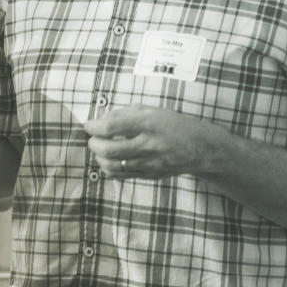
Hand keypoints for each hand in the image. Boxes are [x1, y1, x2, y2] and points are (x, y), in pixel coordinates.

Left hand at [84, 105, 218, 178]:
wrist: (199, 147)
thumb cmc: (172, 125)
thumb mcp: (151, 110)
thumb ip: (125, 113)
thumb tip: (100, 120)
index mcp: (148, 123)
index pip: (112, 127)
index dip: (94, 127)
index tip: (88, 125)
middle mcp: (148, 144)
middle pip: (108, 149)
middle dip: (93, 144)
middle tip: (93, 139)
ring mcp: (149, 162)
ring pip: (112, 165)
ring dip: (99, 158)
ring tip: (100, 150)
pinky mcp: (149, 175)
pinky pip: (121, 176)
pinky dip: (109, 168)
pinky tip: (109, 160)